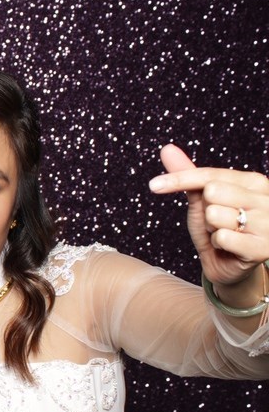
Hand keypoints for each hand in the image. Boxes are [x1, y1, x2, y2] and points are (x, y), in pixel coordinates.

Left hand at [149, 143, 268, 285]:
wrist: (231, 263)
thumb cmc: (219, 226)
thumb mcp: (201, 199)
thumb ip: (187, 174)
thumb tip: (167, 148)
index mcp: (254, 181)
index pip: (210, 175)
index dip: (179, 179)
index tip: (154, 185)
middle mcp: (266, 198)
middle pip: (212, 193)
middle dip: (205, 210)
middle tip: (217, 221)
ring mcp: (268, 223)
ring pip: (215, 215)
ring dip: (211, 229)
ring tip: (225, 233)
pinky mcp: (263, 247)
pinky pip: (223, 237)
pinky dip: (218, 243)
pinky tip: (230, 247)